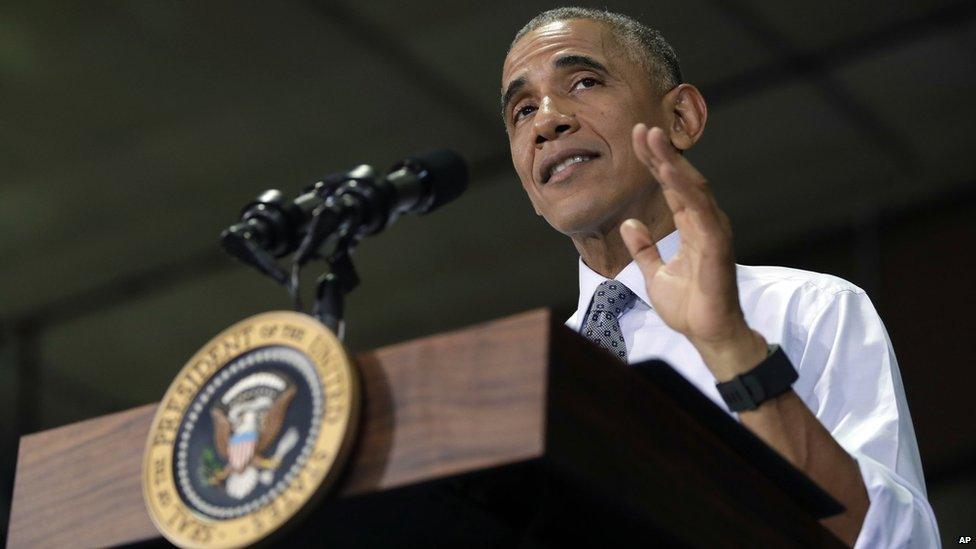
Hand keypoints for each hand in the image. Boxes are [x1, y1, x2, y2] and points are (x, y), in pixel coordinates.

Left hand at [620, 124, 765, 379]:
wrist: (707, 334)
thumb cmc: (688, 307)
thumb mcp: (655, 274)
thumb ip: (644, 249)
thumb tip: (630, 225)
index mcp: (692, 227)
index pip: (671, 187)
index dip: (655, 162)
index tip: (637, 139)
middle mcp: (705, 223)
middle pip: (682, 180)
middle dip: (662, 153)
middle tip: (642, 128)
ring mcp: (713, 232)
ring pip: (692, 188)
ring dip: (672, 162)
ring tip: (653, 139)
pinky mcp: (716, 245)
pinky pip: (700, 211)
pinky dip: (684, 190)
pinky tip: (669, 172)